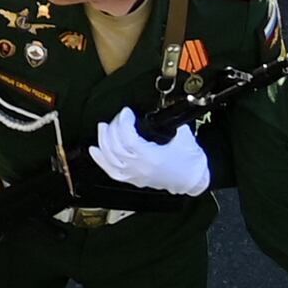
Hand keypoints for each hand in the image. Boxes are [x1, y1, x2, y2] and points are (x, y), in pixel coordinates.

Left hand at [87, 109, 212, 196]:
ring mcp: (135, 176)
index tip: (126, 112)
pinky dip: (101, 160)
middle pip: (116, 148)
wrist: (193, 180)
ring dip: (103, 141)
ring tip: (103, 127)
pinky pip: (112, 172)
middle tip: (118, 117)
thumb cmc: (190, 160)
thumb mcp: (184, 136)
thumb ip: (171, 121)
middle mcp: (141, 168)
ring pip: (111, 159)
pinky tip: (94, 150)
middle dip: (113, 128)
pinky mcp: (134, 180)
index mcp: (152, 158)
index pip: (129, 139)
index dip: (123, 123)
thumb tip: (161, 107)